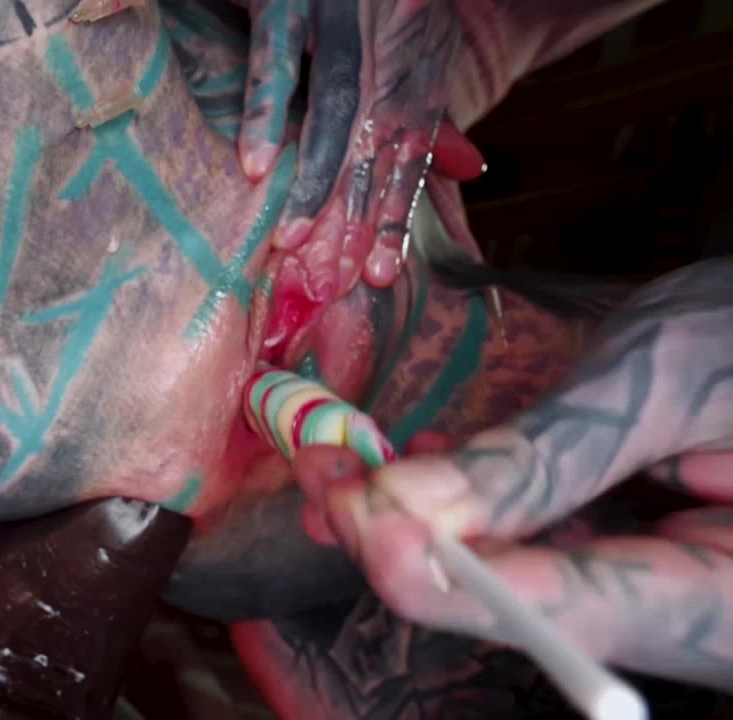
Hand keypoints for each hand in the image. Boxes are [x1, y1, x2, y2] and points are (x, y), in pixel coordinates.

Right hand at [234, 0, 664, 296]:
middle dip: (356, 215)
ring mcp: (337, 24)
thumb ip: (430, 111)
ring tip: (295, 240)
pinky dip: (266, 116)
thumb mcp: (415, 48)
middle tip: (336, 278)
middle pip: (372, 146)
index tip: (379, 274)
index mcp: (414, 66)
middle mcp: (382, 51)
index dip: (394, 214)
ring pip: (331, 114)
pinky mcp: (288, 0)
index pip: (408, 152)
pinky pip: (276, 65)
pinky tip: (256, 166)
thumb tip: (471, 169)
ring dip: (315, 179)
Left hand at [299, 258, 732, 690]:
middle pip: (524, 609)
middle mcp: (690, 621)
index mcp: (724, 599)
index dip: (441, 570)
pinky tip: (407, 472)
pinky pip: (536, 555)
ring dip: (418, 525)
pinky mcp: (630, 565)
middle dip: (407, 542)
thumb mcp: (664, 379)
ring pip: (514, 586)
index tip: (358, 508)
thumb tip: (413, 509)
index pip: (562, 611)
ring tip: (341, 462)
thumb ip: (550, 455)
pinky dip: (465, 512)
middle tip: (325, 468)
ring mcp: (657, 598)